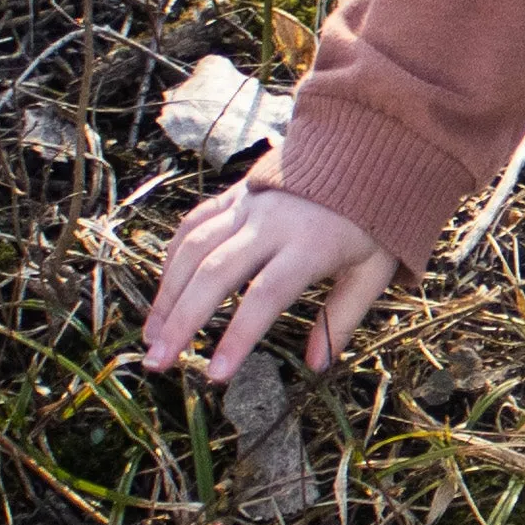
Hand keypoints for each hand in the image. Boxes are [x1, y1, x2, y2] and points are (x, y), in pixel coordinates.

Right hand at [142, 182, 397, 381]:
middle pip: (215, 272)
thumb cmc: (373, 219)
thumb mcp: (372, 270)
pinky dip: (172, 257)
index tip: (216, 375)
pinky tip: (164, 290)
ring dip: (167, 293)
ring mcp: (249, 204)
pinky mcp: (236, 193)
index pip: (265, 295)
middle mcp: (272, 222)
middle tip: (158, 363)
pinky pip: (194, 222)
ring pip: (194, 247)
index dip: (238, 336)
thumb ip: (343, 317)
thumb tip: (318, 367)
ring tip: (151, 337)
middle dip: (182, 320)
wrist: (366, 149)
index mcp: (310, 244)